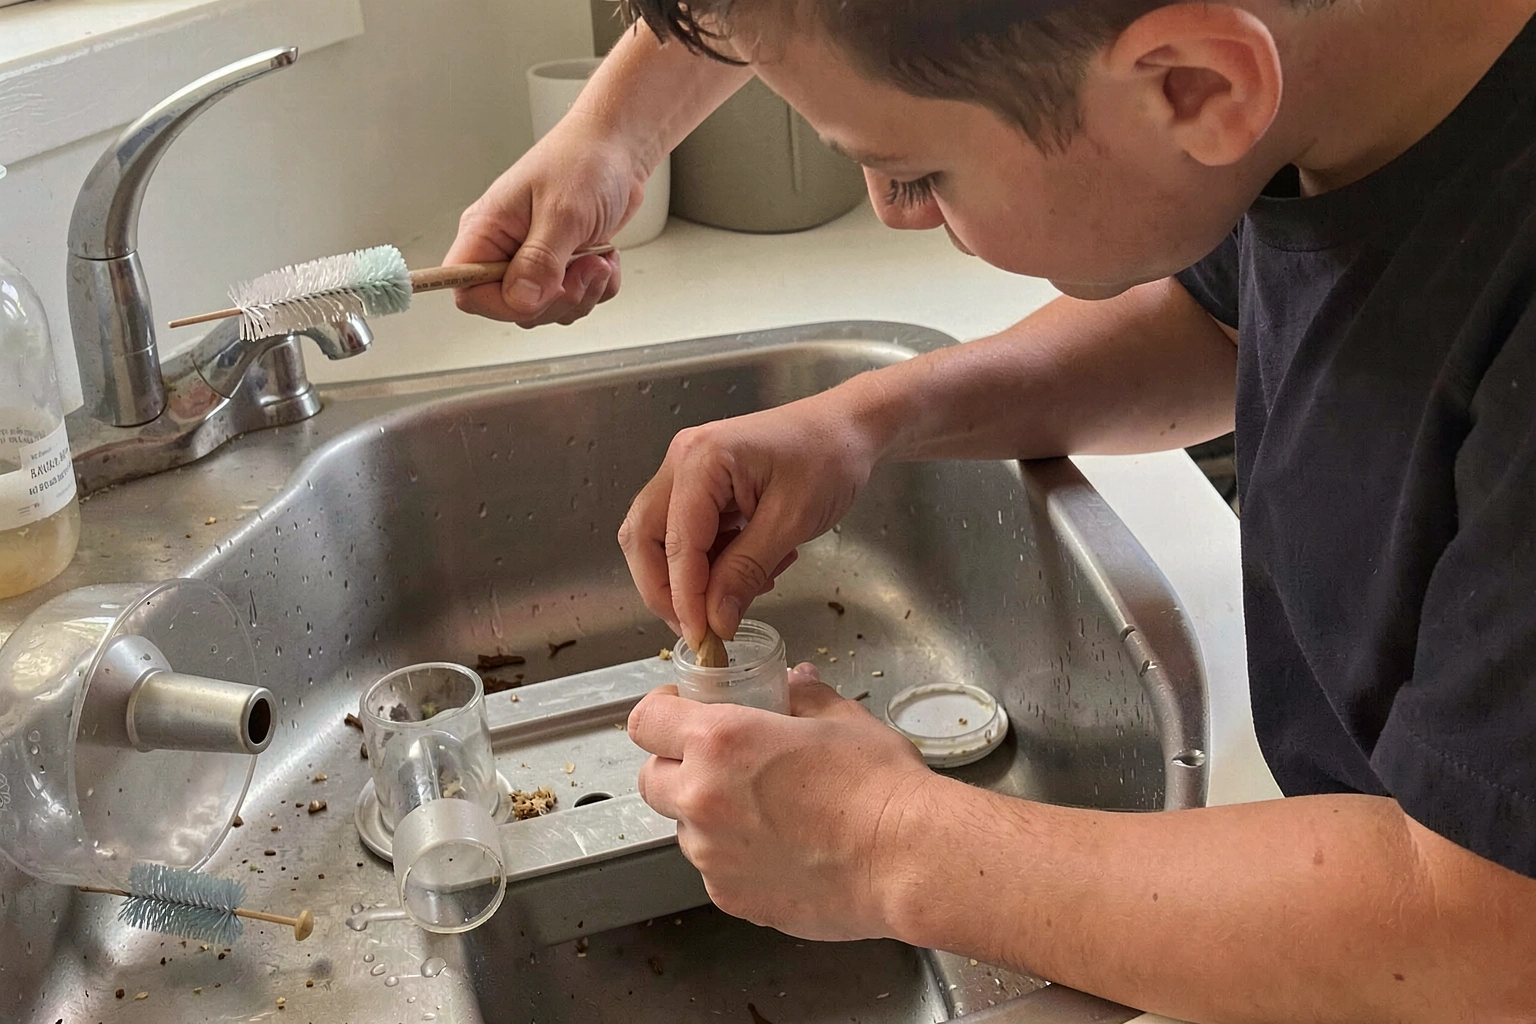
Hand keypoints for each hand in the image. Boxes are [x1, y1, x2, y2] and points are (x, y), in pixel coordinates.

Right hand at [445, 118, 643, 325]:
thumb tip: (521, 301)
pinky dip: (598, 287)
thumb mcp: (562, 211)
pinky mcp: (561, 266)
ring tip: (598, 258)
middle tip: (582, 268)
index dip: (500, 304)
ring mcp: (534, 259)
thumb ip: (540, 260)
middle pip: (513, 308)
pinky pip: (575, 301)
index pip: (467, 290)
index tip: (538, 292)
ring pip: (548, 309)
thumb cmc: (584, 161)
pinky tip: (605, 258)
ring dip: (582, 293)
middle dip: (557, 299)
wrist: (617, 148)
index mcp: (486, 230)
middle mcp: (505, 249)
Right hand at [617, 387, 885, 646]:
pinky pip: (687, 533)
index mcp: (702, 459)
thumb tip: (715, 621)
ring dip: (689, 578)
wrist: (848, 426)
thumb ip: (746, 571)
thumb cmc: (830, 458)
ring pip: (659, 538)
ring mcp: (688, 470)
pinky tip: (750, 568)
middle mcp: (682, 460)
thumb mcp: (791, 521)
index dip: (683, 597)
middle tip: (701, 629)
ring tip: (739, 593)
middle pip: (645, 538)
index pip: (675, 542)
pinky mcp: (701, 484)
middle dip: (666, 590)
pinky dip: (708, 562)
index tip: (702, 638)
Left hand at [629, 665, 933, 940]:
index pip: (646, 719)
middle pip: (652, 779)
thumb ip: (803, 698)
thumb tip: (795, 683)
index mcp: (720, 741)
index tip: (683, 712)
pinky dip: (735, 859)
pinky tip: (782, 850)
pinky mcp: (731, 898)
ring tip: (765, 813)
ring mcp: (713, 856)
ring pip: (685, 829)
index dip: (663, 712)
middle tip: (723, 765)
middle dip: (677, 768)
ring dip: (708, 817)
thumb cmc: (879, 785)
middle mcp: (702, 799)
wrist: (907, 860)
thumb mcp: (841, 719)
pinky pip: (716, 871)